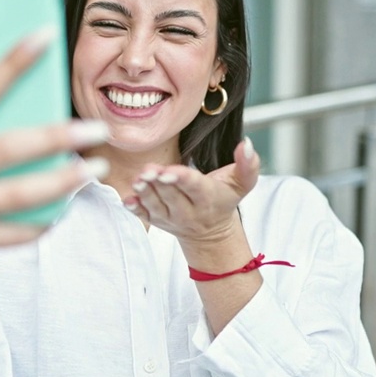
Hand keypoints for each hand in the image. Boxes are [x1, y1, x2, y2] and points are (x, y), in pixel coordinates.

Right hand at [0, 29, 108, 282]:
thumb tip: (31, 106)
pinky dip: (43, 221)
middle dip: (58, 137)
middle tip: (95, 129)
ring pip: (19, 194)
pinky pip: (13, 232)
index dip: (12, 62)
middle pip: (9, 148)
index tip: (45, 34)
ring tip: (93, 168)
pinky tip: (63, 207)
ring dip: (62, 182)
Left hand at [122, 137, 259, 248]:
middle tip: (148, 170)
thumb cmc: (223, 199)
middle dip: (159, 183)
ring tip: (138, 180)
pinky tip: (127, 200)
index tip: (169, 171)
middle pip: (171, 195)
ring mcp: (170, 218)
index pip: (194, 186)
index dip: (181, 179)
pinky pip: (144, 217)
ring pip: (155, 205)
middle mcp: (188, 211)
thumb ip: (248, 164)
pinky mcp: (156, 221)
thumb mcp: (242, 183)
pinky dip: (135, 209)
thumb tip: (247, 144)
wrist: (211, 232)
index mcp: (208, 198)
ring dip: (145, 193)